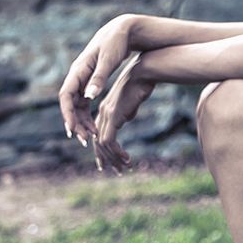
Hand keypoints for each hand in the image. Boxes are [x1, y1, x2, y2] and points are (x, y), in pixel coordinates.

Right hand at [58, 14, 137, 146]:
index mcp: (78, 69)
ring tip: (91, 138)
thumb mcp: (109, 60)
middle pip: (70, 104)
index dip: (67, 113)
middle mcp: (77, 76)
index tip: (72, 130)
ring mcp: (83, 80)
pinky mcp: (91, 82)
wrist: (123, 31)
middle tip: (85, 140)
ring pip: (77, 106)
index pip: (65, 95)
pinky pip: (85, 103)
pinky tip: (95, 127)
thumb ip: (99, 78)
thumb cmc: (116, 42)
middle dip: (75, 123)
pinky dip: (88, 115)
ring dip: (82, 122)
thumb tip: (89, 97)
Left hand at [92, 57, 156, 174]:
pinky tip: (128, 159)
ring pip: (103, 144)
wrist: (145, 72)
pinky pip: (109, 140)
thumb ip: (126, 110)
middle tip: (116, 171)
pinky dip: (117, 153)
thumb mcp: (132, 100)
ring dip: (113, 159)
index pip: (98, 134)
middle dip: (106, 159)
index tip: (109, 162)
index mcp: (106, 109)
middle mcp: (103, 112)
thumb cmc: (142, 84)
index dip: (102, 150)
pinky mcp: (114, 116)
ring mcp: (107, 114)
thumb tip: (127, 116)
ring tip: (124, 168)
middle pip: (98, 142)